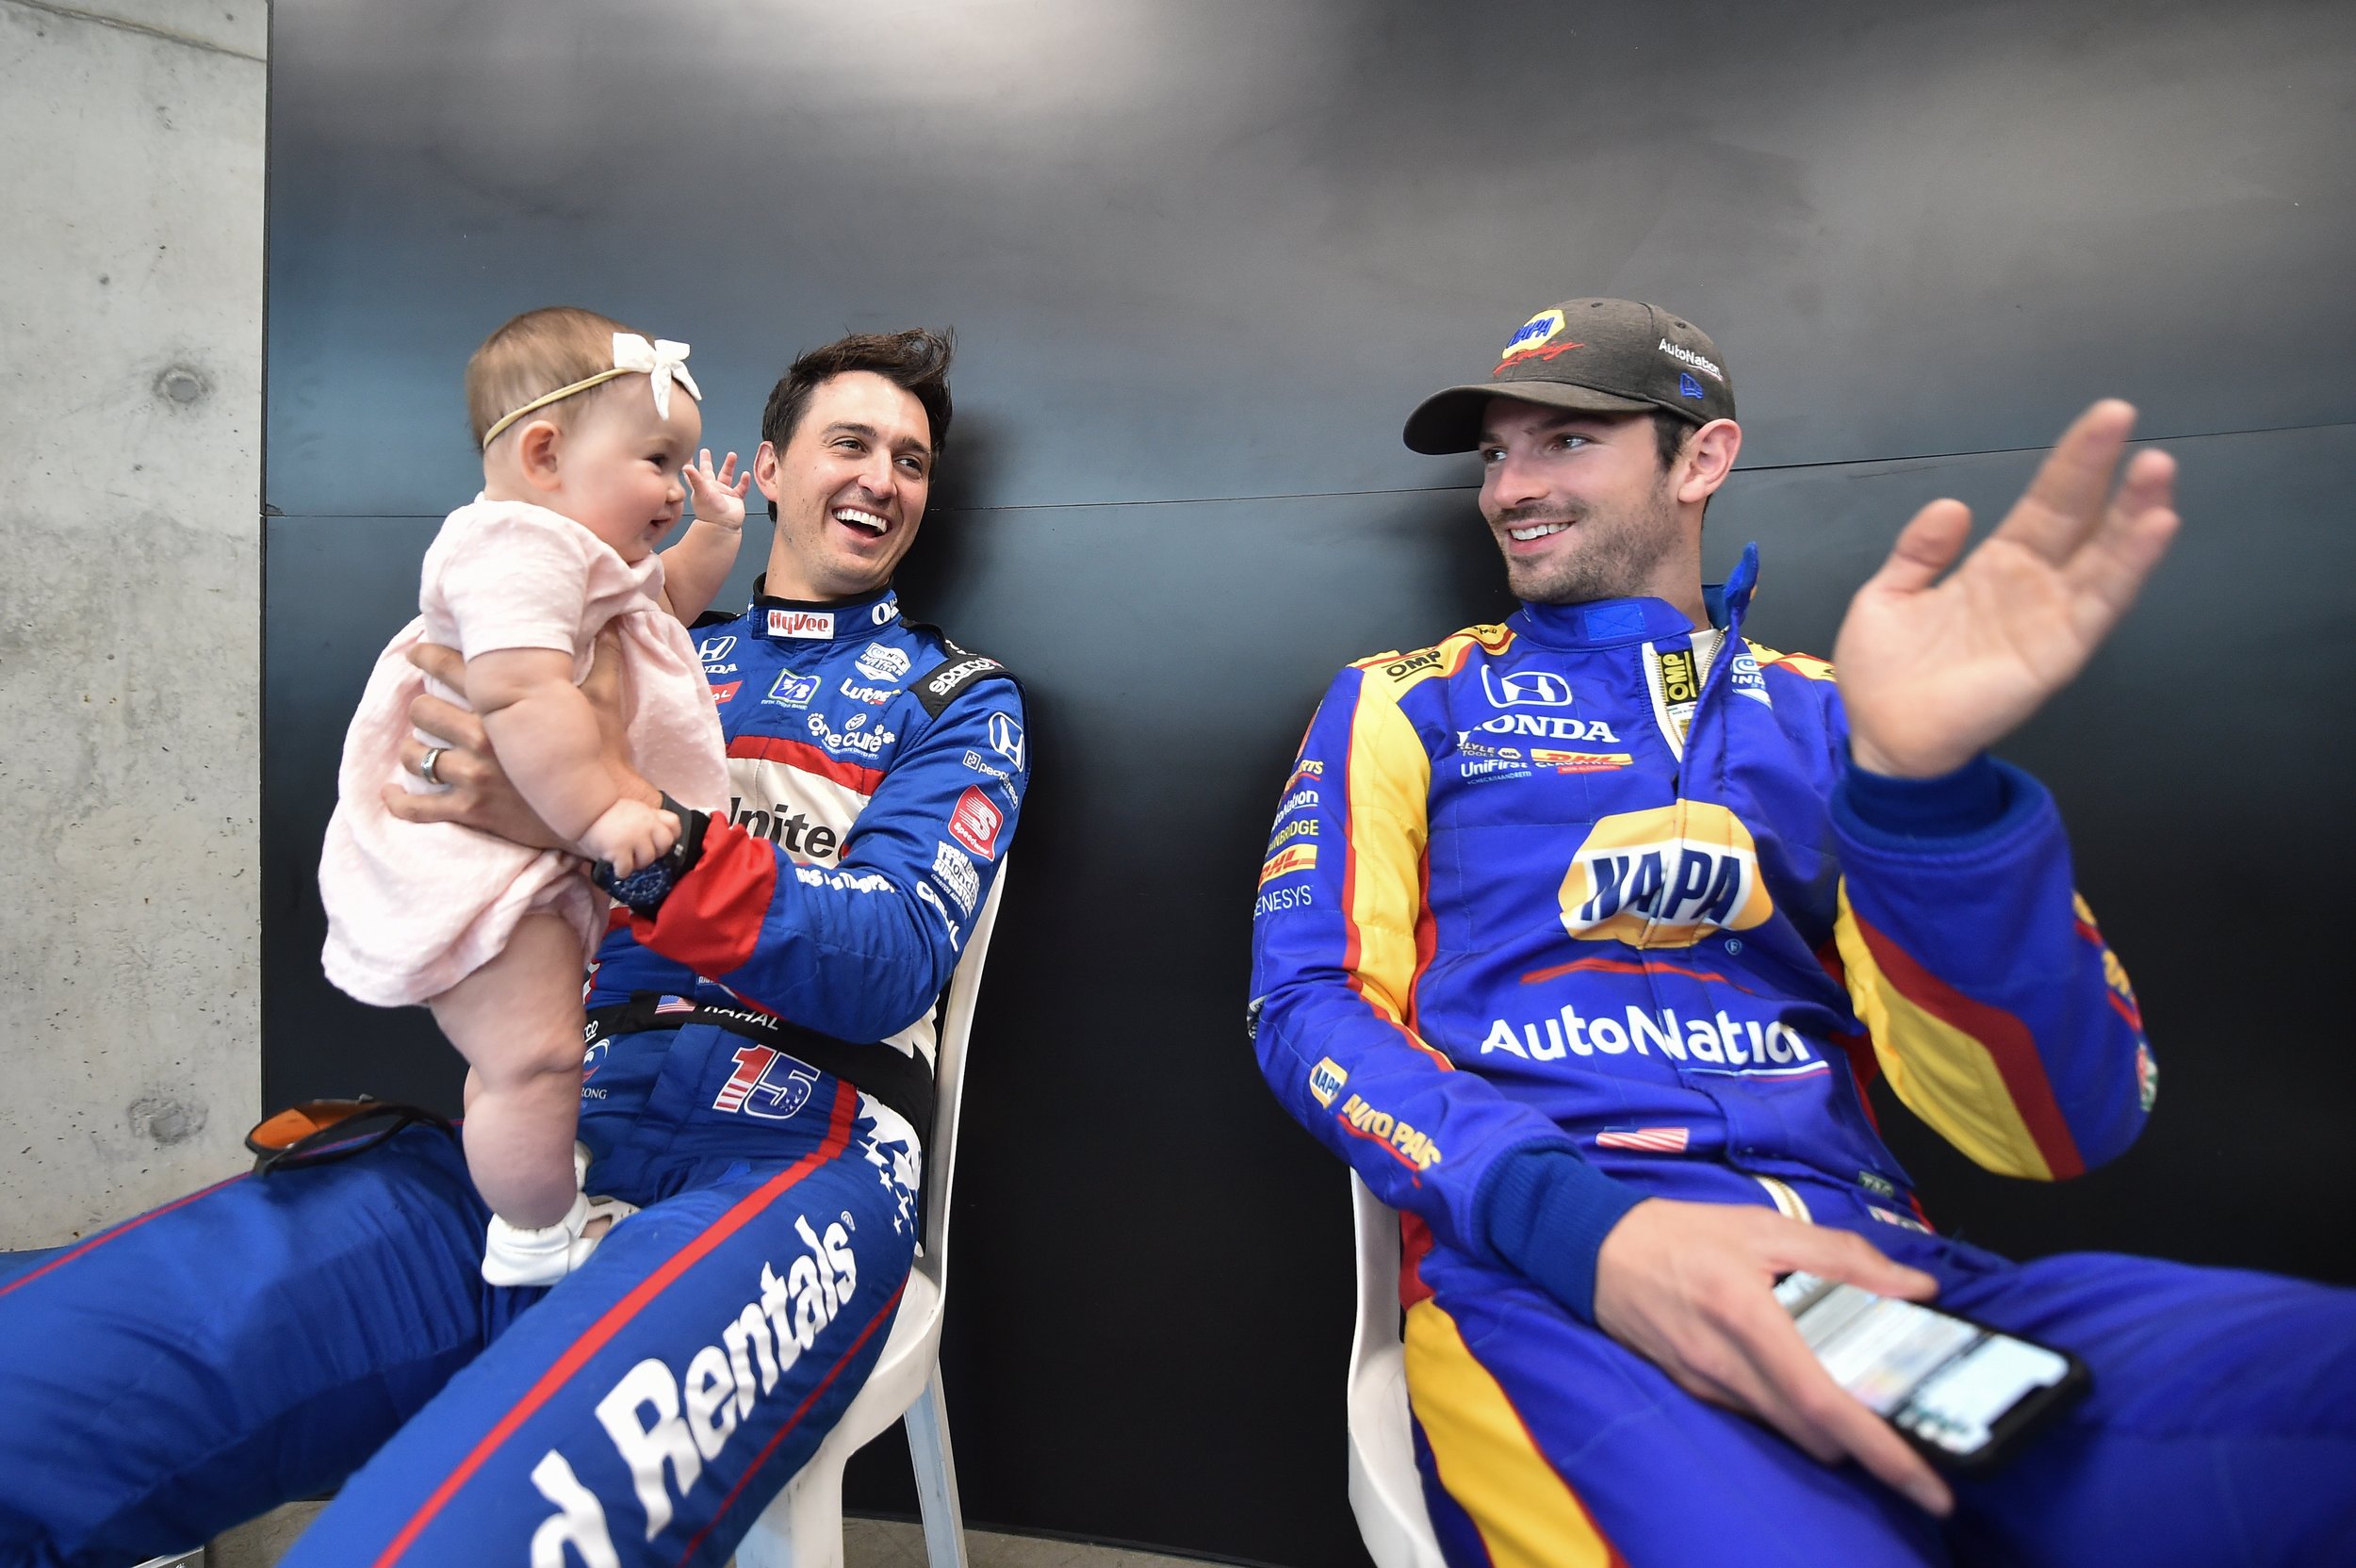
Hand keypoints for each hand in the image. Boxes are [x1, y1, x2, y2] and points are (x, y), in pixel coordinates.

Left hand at [383, 631, 654, 846]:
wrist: (606, 814)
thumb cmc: (602, 756)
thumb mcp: (604, 704)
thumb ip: (604, 661)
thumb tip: (614, 625)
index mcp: (506, 710)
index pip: (453, 672)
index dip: (429, 657)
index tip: (417, 654)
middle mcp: (482, 739)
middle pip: (423, 711)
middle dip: (422, 709)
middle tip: (427, 710)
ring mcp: (473, 777)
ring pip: (416, 756)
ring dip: (412, 751)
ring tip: (417, 749)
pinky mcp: (472, 810)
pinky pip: (420, 808)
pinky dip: (400, 802)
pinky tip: (391, 794)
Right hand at [578, 797, 679, 876]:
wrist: (585, 810)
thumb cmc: (607, 812)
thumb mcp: (633, 808)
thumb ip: (648, 819)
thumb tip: (657, 836)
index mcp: (649, 814)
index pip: (674, 824)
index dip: (670, 835)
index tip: (658, 841)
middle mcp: (646, 825)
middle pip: (666, 844)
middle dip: (656, 852)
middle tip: (641, 853)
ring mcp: (633, 838)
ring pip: (647, 860)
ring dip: (637, 863)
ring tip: (625, 858)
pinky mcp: (619, 850)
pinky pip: (627, 869)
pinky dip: (621, 871)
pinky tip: (615, 865)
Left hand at [683, 449, 749, 531]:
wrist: (723, 525)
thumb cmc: (709, 510)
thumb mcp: (701, 491)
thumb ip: (695, 478)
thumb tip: (685, 466)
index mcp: (702, 486)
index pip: (694, 473)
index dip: (691, 464)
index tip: (687, 455)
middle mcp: (712, 488)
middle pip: (709, 471)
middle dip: (707, 461)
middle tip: (705, 451)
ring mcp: (724, 493)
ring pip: (727, 476)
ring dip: (729, 466)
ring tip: (732, 455)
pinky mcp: (735, 499)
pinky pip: (741, 488)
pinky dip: (744, 482)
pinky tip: (745, 474)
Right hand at [1593, 1198, 1954, 1515]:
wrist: (1596, 1251)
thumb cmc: (1685, 1234)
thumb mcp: (1765, 1227)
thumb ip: (1844, 1256)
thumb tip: (1917, 1290)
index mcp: (1749, 1318)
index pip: (1824, 1402)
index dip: (1881, 1450)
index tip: (1931, 1486)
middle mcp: (1727, 1367)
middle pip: (1816, 1435)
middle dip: (1869, 1444)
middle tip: (1911, 1426)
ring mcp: (1709, 1388)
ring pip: (1791, 1431)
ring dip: (1832, 1425)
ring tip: (1863, 1395)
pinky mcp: (1698, 1393)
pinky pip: (1763, 1416)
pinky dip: (1796, 1409)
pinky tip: (1805, 1375)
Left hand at [1832, 400, 2179, 777]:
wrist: (1881, 738)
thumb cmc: (1886, 674)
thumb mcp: (1889, 596)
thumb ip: (1919, 552)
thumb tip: (1952, 506)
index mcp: (1996, 566)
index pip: (2047, 503)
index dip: (2073, 463)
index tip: (2105, 418)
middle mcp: (2033, 587)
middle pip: (2080, 519)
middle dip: (2105, 472)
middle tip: (2125, 416)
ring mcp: (2050, 619)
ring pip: (2104, 559)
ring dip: (2134, 516)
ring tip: (2156, 472)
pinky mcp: (2056, 655)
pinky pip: (2099, 608)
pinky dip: (2129, 570)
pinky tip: (2153, 531)